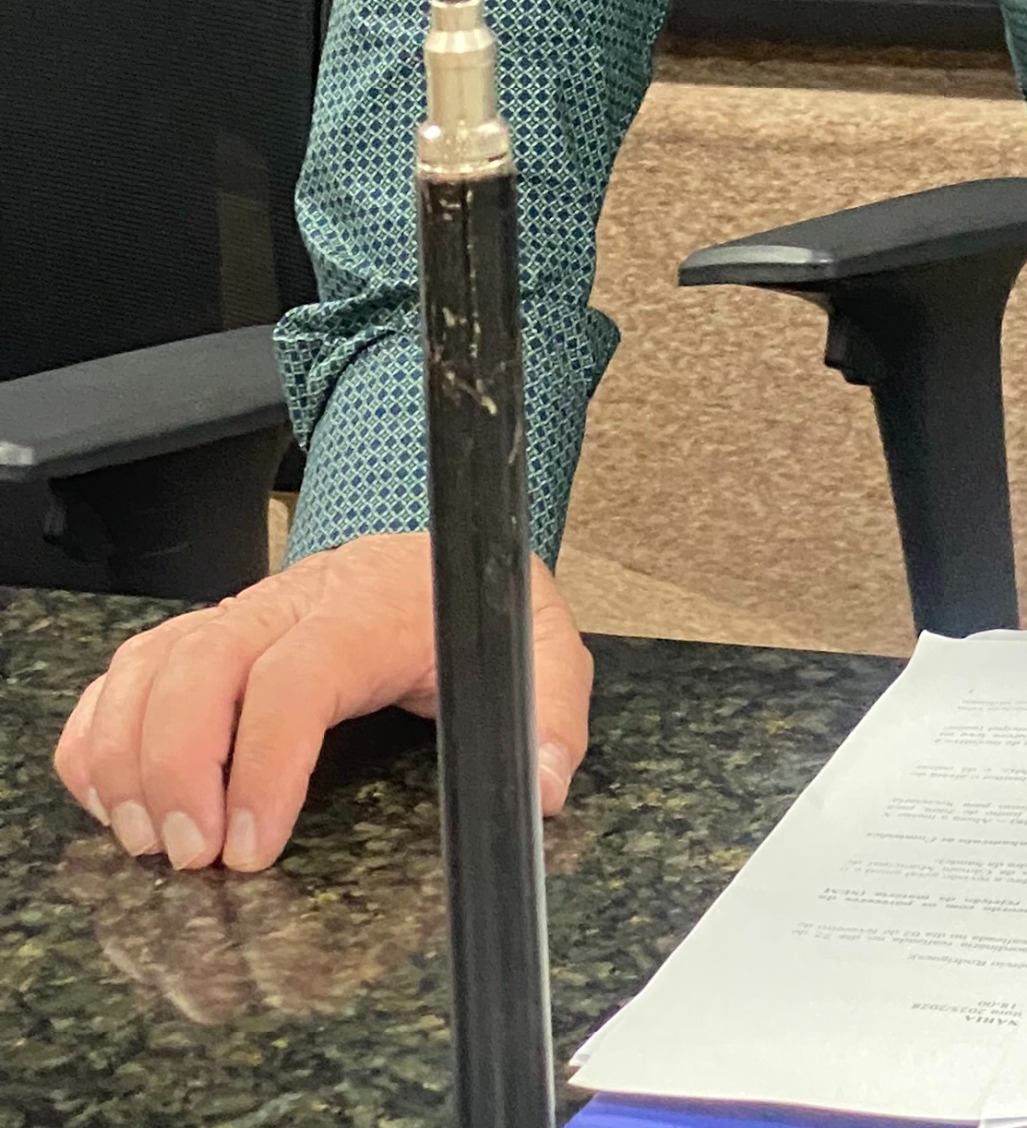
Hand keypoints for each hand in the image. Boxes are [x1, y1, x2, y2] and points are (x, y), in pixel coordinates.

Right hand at [52, 530, 590, 874]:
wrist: (434, 545)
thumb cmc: (470, 604)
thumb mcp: (535, 644)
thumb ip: (551, 710)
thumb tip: (541, 785)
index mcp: (372, 605)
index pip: (298, 671)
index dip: (265, 760)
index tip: (254, 847)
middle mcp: (294, 601)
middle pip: (201, 662)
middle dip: (177, 766)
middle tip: (190, 856)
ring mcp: (241, 615)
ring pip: (153, 663)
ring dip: (129, 755)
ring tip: (146, 839)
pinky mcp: (205, 636)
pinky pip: (129, 671)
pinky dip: (101, 732)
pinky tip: (111, 796)